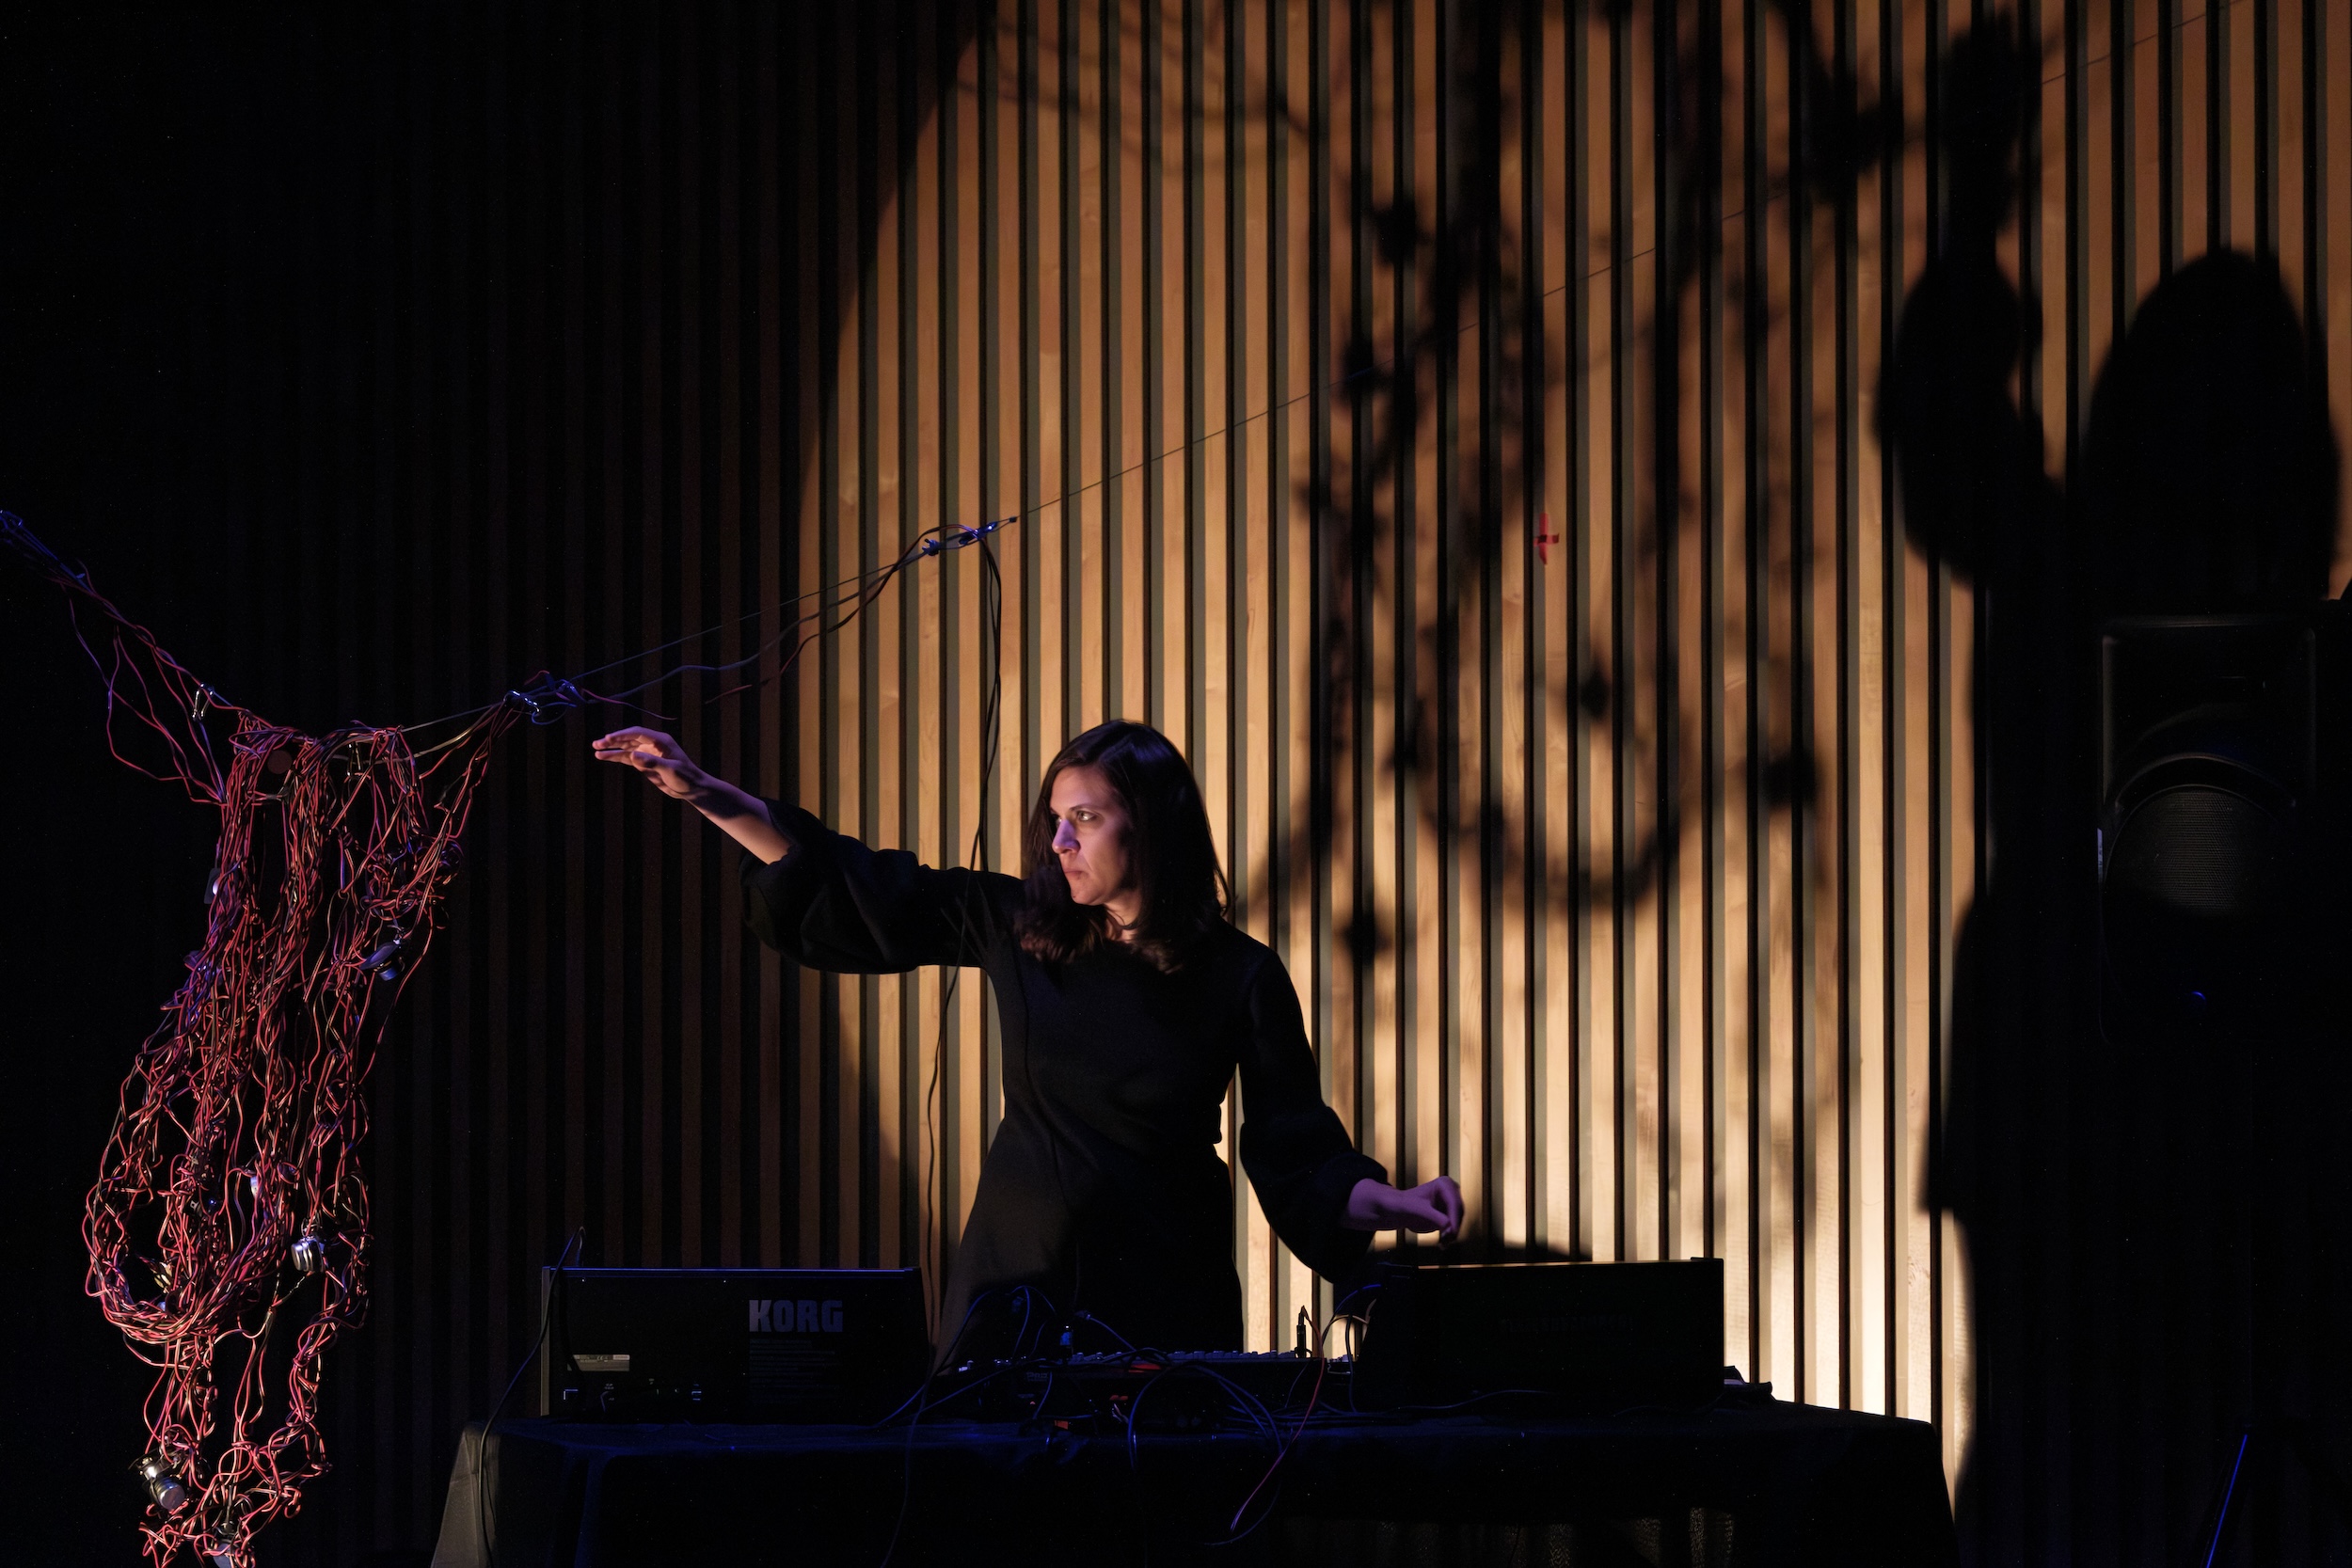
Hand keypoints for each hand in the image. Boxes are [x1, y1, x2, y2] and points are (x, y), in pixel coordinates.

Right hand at [591, 729, 709, 800]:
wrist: (692, 788)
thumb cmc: (685, 777)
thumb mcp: (670, 770)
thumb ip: (652, 762)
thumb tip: (632, 755)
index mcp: (660, 741)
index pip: (637, 733)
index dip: (622, 735)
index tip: (608, 739)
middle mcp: (652, 744)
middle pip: (629, 739)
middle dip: (613, 740)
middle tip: (597, 743)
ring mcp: (647, 753)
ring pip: (626, 748)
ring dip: (612, 749)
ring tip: (596, 750)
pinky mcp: (644, 763)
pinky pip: (627, 758)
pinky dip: (616, 757)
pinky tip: (604, 757)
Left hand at [1343, 1175, 1463, 1243]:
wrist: (1397, 1210)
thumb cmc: (1404, 1204)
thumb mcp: (1417, 1209)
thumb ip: (1433, 1216)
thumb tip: (1448, 1225)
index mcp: (1444, 1184)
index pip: (1453, 1203)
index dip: (1454, 1218)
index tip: (1452, 1232)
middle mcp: (1451, 1192)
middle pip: (1458, 1213)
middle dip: (1453, 1227)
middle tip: (1446, 1241)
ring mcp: (1451, 1204)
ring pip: (1457, 1222)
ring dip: (1451, 1234)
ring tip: (1443, 1244)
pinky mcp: (1449, 1215)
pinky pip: (1453, 1227)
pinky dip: (1449, 1236)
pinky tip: (1442, 1244)